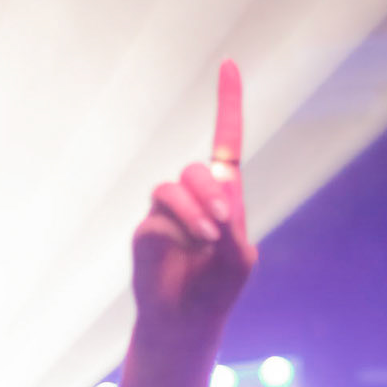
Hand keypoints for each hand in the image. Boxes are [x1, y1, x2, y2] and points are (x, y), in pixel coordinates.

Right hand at [132, 61, 255, 331]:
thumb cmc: (217, 289)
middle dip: (213, 191)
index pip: (225, 142)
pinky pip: (160, 211)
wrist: (186, 322)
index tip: (228, 65)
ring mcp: (168, 212)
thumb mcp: (239, 258)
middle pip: (200, 169)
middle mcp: (195, 198)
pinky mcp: (148, 228)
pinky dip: (181, 223)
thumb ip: (231, 225)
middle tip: (222, 222)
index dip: (227, 105)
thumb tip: (213, 200)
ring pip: (176, 186)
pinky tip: (192, 243)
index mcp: (225, 198)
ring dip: (197, 208)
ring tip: (208, 237)